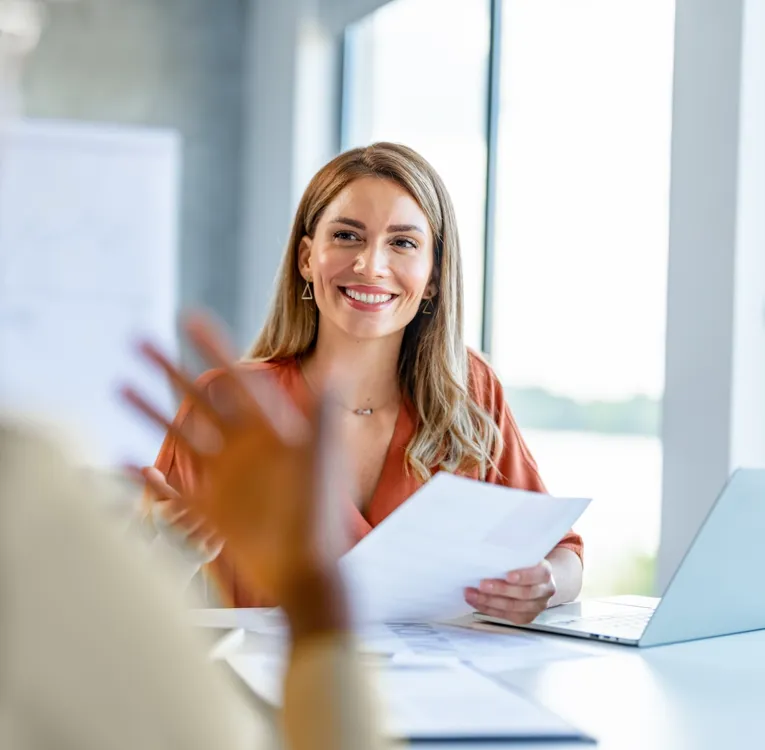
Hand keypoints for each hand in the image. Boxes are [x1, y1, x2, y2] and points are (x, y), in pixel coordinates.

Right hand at [122, 312, 348, 625]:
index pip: (235, 379)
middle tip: (139, 341)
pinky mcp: (209, 510)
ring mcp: (222, 478)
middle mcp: (241, 448)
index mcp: (268, 429)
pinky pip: (171, 489)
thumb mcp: (323, 456)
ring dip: (149, 410)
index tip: (190, 318)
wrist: (309, 569)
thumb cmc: (320, 513)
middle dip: (169, 370)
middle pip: (198, 400)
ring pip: (179, 436)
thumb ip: (323, 415)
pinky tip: (124, 460)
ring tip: (122, 384)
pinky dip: (147, 477)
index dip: (213, 347)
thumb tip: (335, 370)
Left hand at [464, 560, 555, 624]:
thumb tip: (489, 545)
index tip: (507, 575)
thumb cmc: (524, 564)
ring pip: (513, 607)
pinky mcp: (525, 617)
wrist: (536, 581)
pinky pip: (505, 616)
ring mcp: (536, 607)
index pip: (539, 574)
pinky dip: (488, 609)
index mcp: (545, 572)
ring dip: (489, 601)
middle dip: (500, 590)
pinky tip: (475, 601)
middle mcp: (544, 591)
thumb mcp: (523, 554)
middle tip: (481, 584)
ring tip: (471, 594)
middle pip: (524, 593)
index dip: (523, 576)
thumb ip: (513, 552)